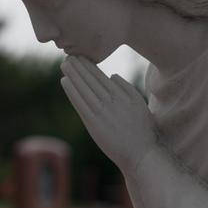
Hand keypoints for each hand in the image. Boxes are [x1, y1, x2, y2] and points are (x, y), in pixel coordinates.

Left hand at [60, 55, 156, 173]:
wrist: (141, 152)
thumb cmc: (142, 129)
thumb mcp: (139, 103)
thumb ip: (126, 87)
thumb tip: (111, 75)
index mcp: (122, 94)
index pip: (101, 76)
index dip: (89, 65)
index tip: (81, 56)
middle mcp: (111, 100)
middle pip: (91, 79)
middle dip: (79, 66)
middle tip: (68, 54)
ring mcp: (101, 112)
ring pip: (84, 88)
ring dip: (73, 74)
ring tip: (64, 64)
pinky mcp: (93, 123)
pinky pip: (80, 103)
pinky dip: (71, 91)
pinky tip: (64, 81)